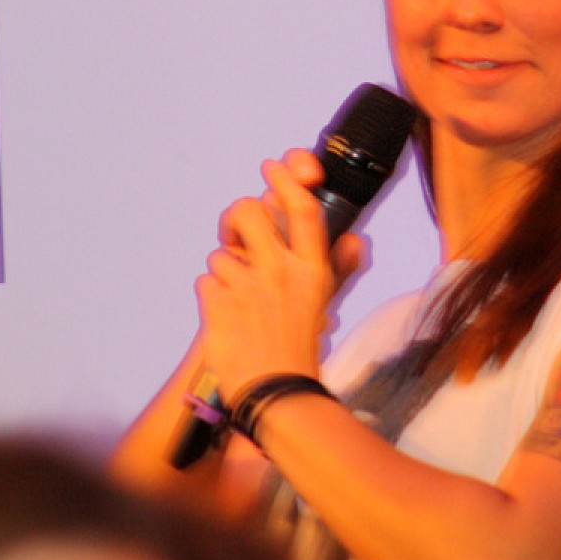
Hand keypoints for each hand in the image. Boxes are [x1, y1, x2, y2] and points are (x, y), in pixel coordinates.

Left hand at [196, 151, 365, 402]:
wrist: (275, 393)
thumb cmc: (298, 348)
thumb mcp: (324, 304)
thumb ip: (339, 266)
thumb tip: (355, 239)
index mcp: (311, 269)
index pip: (302, 209)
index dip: (286, 179)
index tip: (272, 167)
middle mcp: (281, 272)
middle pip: (249, 210)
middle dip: (235, 219)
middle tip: (235, 238)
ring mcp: (247, 286)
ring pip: (221, 253)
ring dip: (225, 273)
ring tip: (239, 301)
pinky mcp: (218, 303)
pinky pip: (205, 282)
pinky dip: (212, 297)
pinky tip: (227, 317)